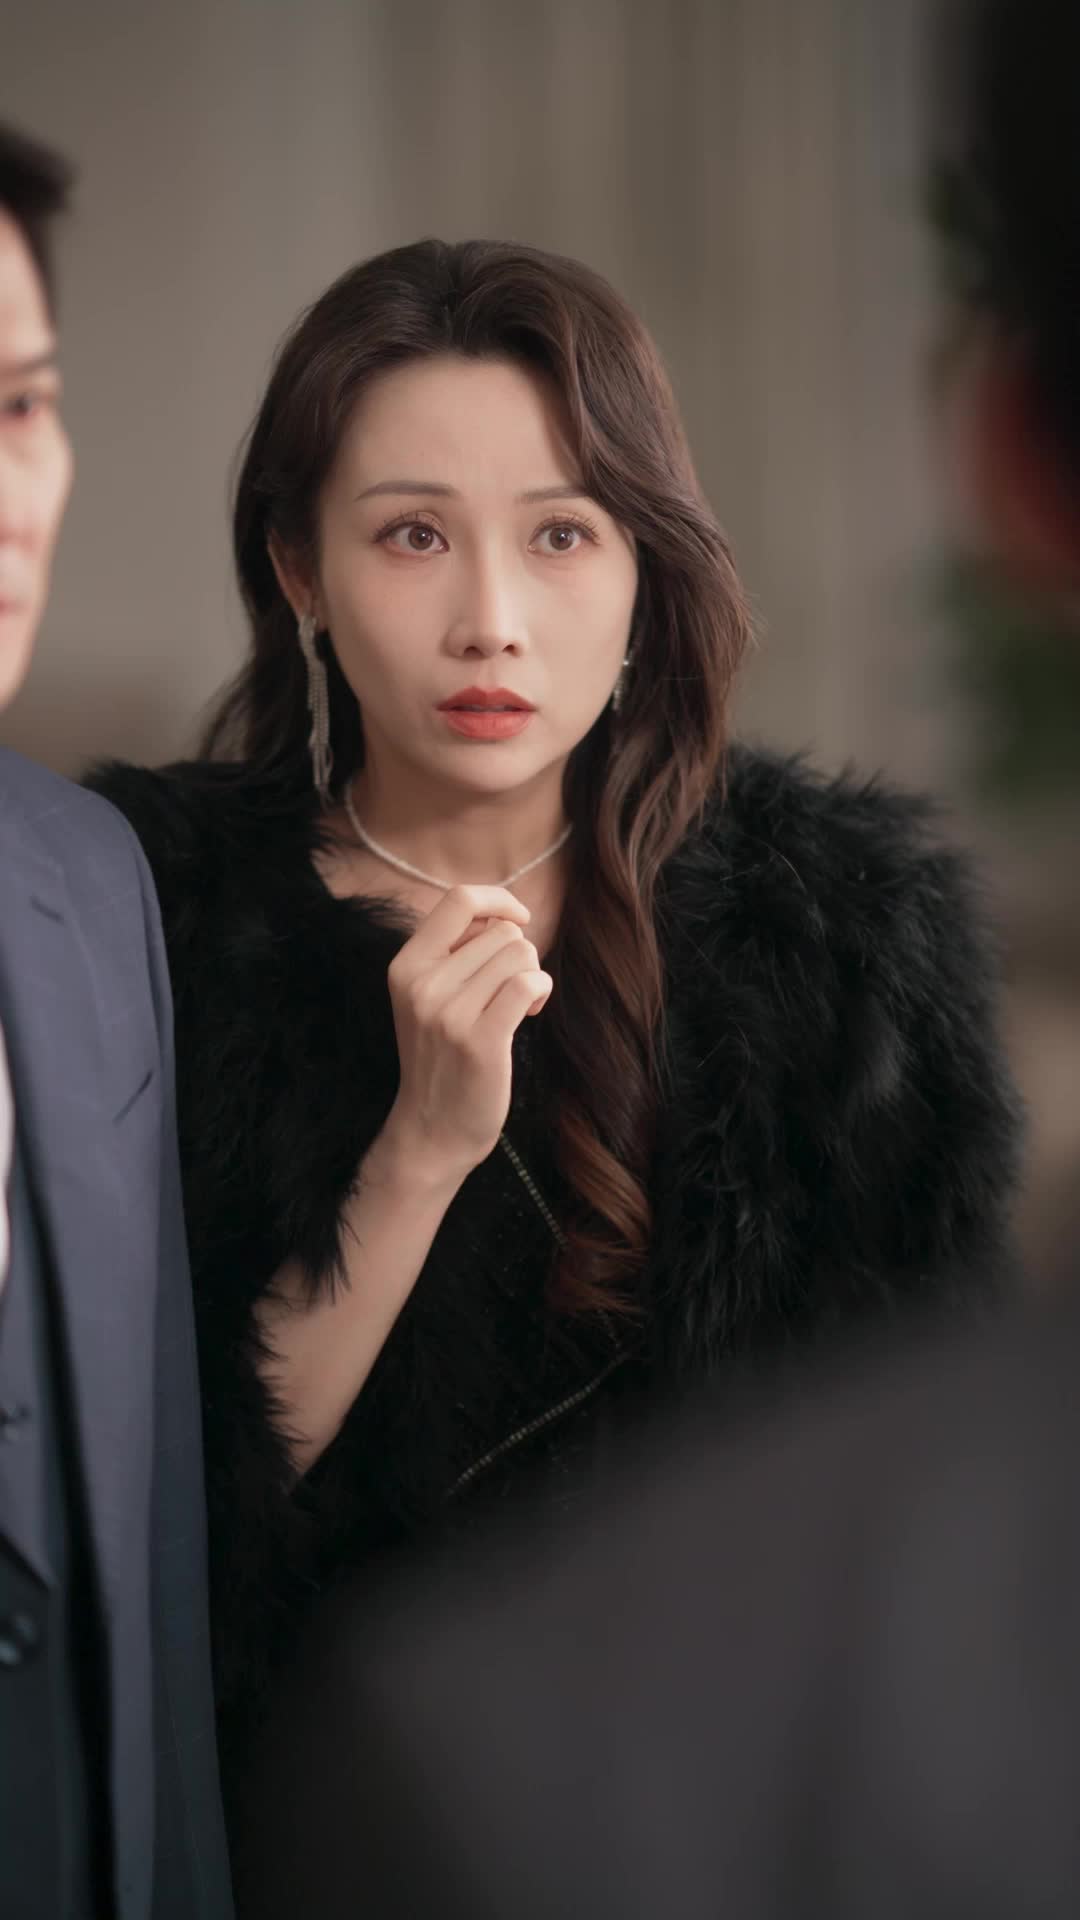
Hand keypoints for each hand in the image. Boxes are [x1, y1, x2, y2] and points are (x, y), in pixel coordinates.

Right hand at [378, 885, 552, 1187]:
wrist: (432, 1129)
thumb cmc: (442, 1057)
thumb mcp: (428, 997)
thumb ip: (455, 952)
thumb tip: (505, 914)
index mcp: (406, 966)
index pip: (457, 899)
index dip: (498, 899)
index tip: (517, 918)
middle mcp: (422, 984)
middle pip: (501, 931)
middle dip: (518, 954)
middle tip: (508, 990)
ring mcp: (448, 1013)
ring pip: (520, 954)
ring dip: (530, 975)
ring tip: (515, 1005)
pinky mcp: (479, 1040)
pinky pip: (528, 982)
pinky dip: (540, 990)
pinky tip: (529, 1011)